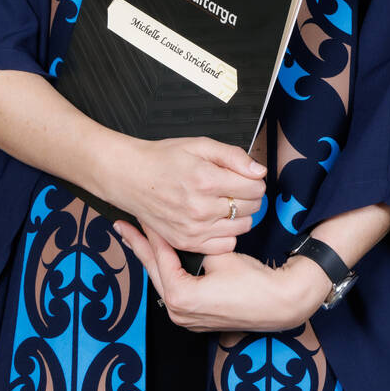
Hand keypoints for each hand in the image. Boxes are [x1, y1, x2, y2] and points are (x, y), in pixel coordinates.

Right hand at [101, 136, 266, 255]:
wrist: (130, 177)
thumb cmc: (163, 160)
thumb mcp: (200, 145)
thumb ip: (233, 156)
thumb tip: (258, 171)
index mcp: (206, 180)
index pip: (254, 187)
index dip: (255, 179)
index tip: (248, 177)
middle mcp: (200, 208)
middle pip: (251, 207)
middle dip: (250, 195)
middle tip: (236, 187)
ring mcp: (193, 229)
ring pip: (242, 227)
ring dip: (240, 215)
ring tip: (225, 203)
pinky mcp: (186, 243)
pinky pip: (225, 245)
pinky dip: (227, 233)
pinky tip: (217, 220)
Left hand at [114, 221, 329, 332]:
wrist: (280, 303)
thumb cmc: (253, 281)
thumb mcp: (221, 256)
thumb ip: (197, 245)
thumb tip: (184, 232)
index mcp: (180, 296)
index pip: (160, 256)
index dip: (152, 232)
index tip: (142, 214)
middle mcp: (178, 312)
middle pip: (155, 272)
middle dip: (140, 248)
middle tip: (123, 228)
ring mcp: (186, 318)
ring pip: (164, 281)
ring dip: (155, 260)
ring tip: (140, 241)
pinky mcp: (197, 318)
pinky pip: (177, 291)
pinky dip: (170, 273)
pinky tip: (166, 260)